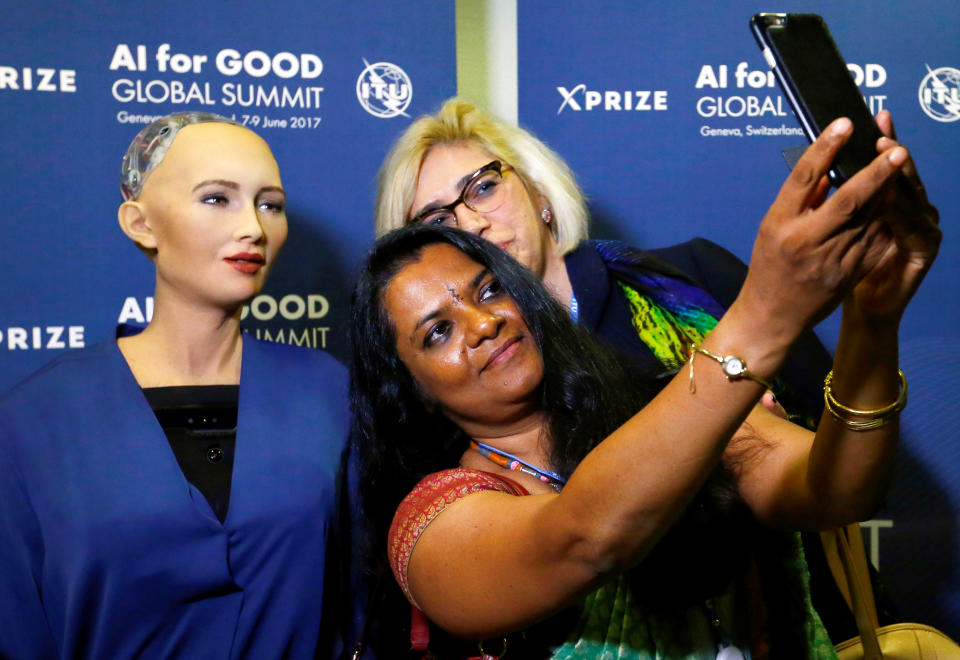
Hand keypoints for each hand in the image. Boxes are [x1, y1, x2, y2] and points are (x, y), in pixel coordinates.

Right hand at [738, 117, 914, 341]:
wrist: (772, 316)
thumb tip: (827, 169)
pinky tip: (899, 201)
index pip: (803, 178)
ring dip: (889, 191)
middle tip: (897, 147)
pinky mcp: (848, 273)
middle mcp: (805, 239)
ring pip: (868, 219)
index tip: (844, 123)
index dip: (824, 148)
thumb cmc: (769, 266)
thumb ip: (800, 201)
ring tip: (901, 164)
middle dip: (876, 172)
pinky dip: (886, 219)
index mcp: (780, 223)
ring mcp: (830, 258)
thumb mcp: (771, 229)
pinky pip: (873, 240)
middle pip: (847, 199)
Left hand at [844, 111, 940, 322]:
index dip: (879, 140)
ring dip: (900, 176)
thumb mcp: (834, 231)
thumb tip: (822, 168)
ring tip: (890, 155)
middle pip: (903, 172)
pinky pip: (916, 226)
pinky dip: (904, 211)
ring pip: (913, 194)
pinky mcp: (927, 247)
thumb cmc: (839, 270)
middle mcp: (911, 206)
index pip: (886, 163)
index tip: (871, 116)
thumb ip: (837, 203)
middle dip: (891, 152)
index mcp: (890, 199)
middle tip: (880, 133)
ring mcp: (923, 225)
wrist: (859, 307)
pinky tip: (893, 197)